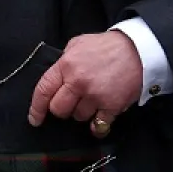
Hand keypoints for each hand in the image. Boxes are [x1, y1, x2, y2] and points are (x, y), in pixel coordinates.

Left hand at [27, 31, 141, 131]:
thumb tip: (57, 76)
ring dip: (81, 113)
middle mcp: (78, 82)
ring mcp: (95, 95)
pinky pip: (98, 125)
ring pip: (78, 117)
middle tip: (70, 103)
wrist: (138, 50)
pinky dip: (97, 127)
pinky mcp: (112, 105)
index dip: (36, 108)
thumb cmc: (106, 46)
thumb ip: (64, 60)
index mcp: (66, 66)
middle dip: (61, 109)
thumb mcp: (77, 44)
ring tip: (90, 102)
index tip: (34, 119)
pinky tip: (97, 123)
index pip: (43, 90)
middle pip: (58, 109)